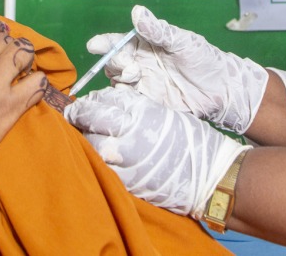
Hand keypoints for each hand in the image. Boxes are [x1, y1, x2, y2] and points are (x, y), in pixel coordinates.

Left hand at [65, 86, 248, 217]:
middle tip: (75, 117)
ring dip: (86, 140)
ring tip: (85, 137)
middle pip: (92, 122)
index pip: (103, 102)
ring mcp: (128, 161)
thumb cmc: (191, 139)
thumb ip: (133, 107)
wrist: (210, 175)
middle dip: (80, 118)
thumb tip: (106, 103)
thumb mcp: (162, 112)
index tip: (84, 103)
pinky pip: (103, 168)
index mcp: (142, 114)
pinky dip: (96, 160)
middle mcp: (131, 135)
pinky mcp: (129, 183)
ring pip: (92, 147)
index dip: (89, 102)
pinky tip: (97, 157)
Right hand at [87, 5, 267, 132]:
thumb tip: (137, 11)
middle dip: (114, 62)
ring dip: (119, 78)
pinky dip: (122, 98)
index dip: (103, 43)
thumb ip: (158, 30)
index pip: (117, 42)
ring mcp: (142, 84)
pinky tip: (129, 95)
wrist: (221, 90)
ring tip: (135, 76)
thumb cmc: (204, 59)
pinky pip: (127, 101)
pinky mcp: (146, 103)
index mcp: (144, 45)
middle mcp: (138, 63)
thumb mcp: (182, 41)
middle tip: (130, 66)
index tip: (94, 45)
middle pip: (113, 63)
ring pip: (116, 81)